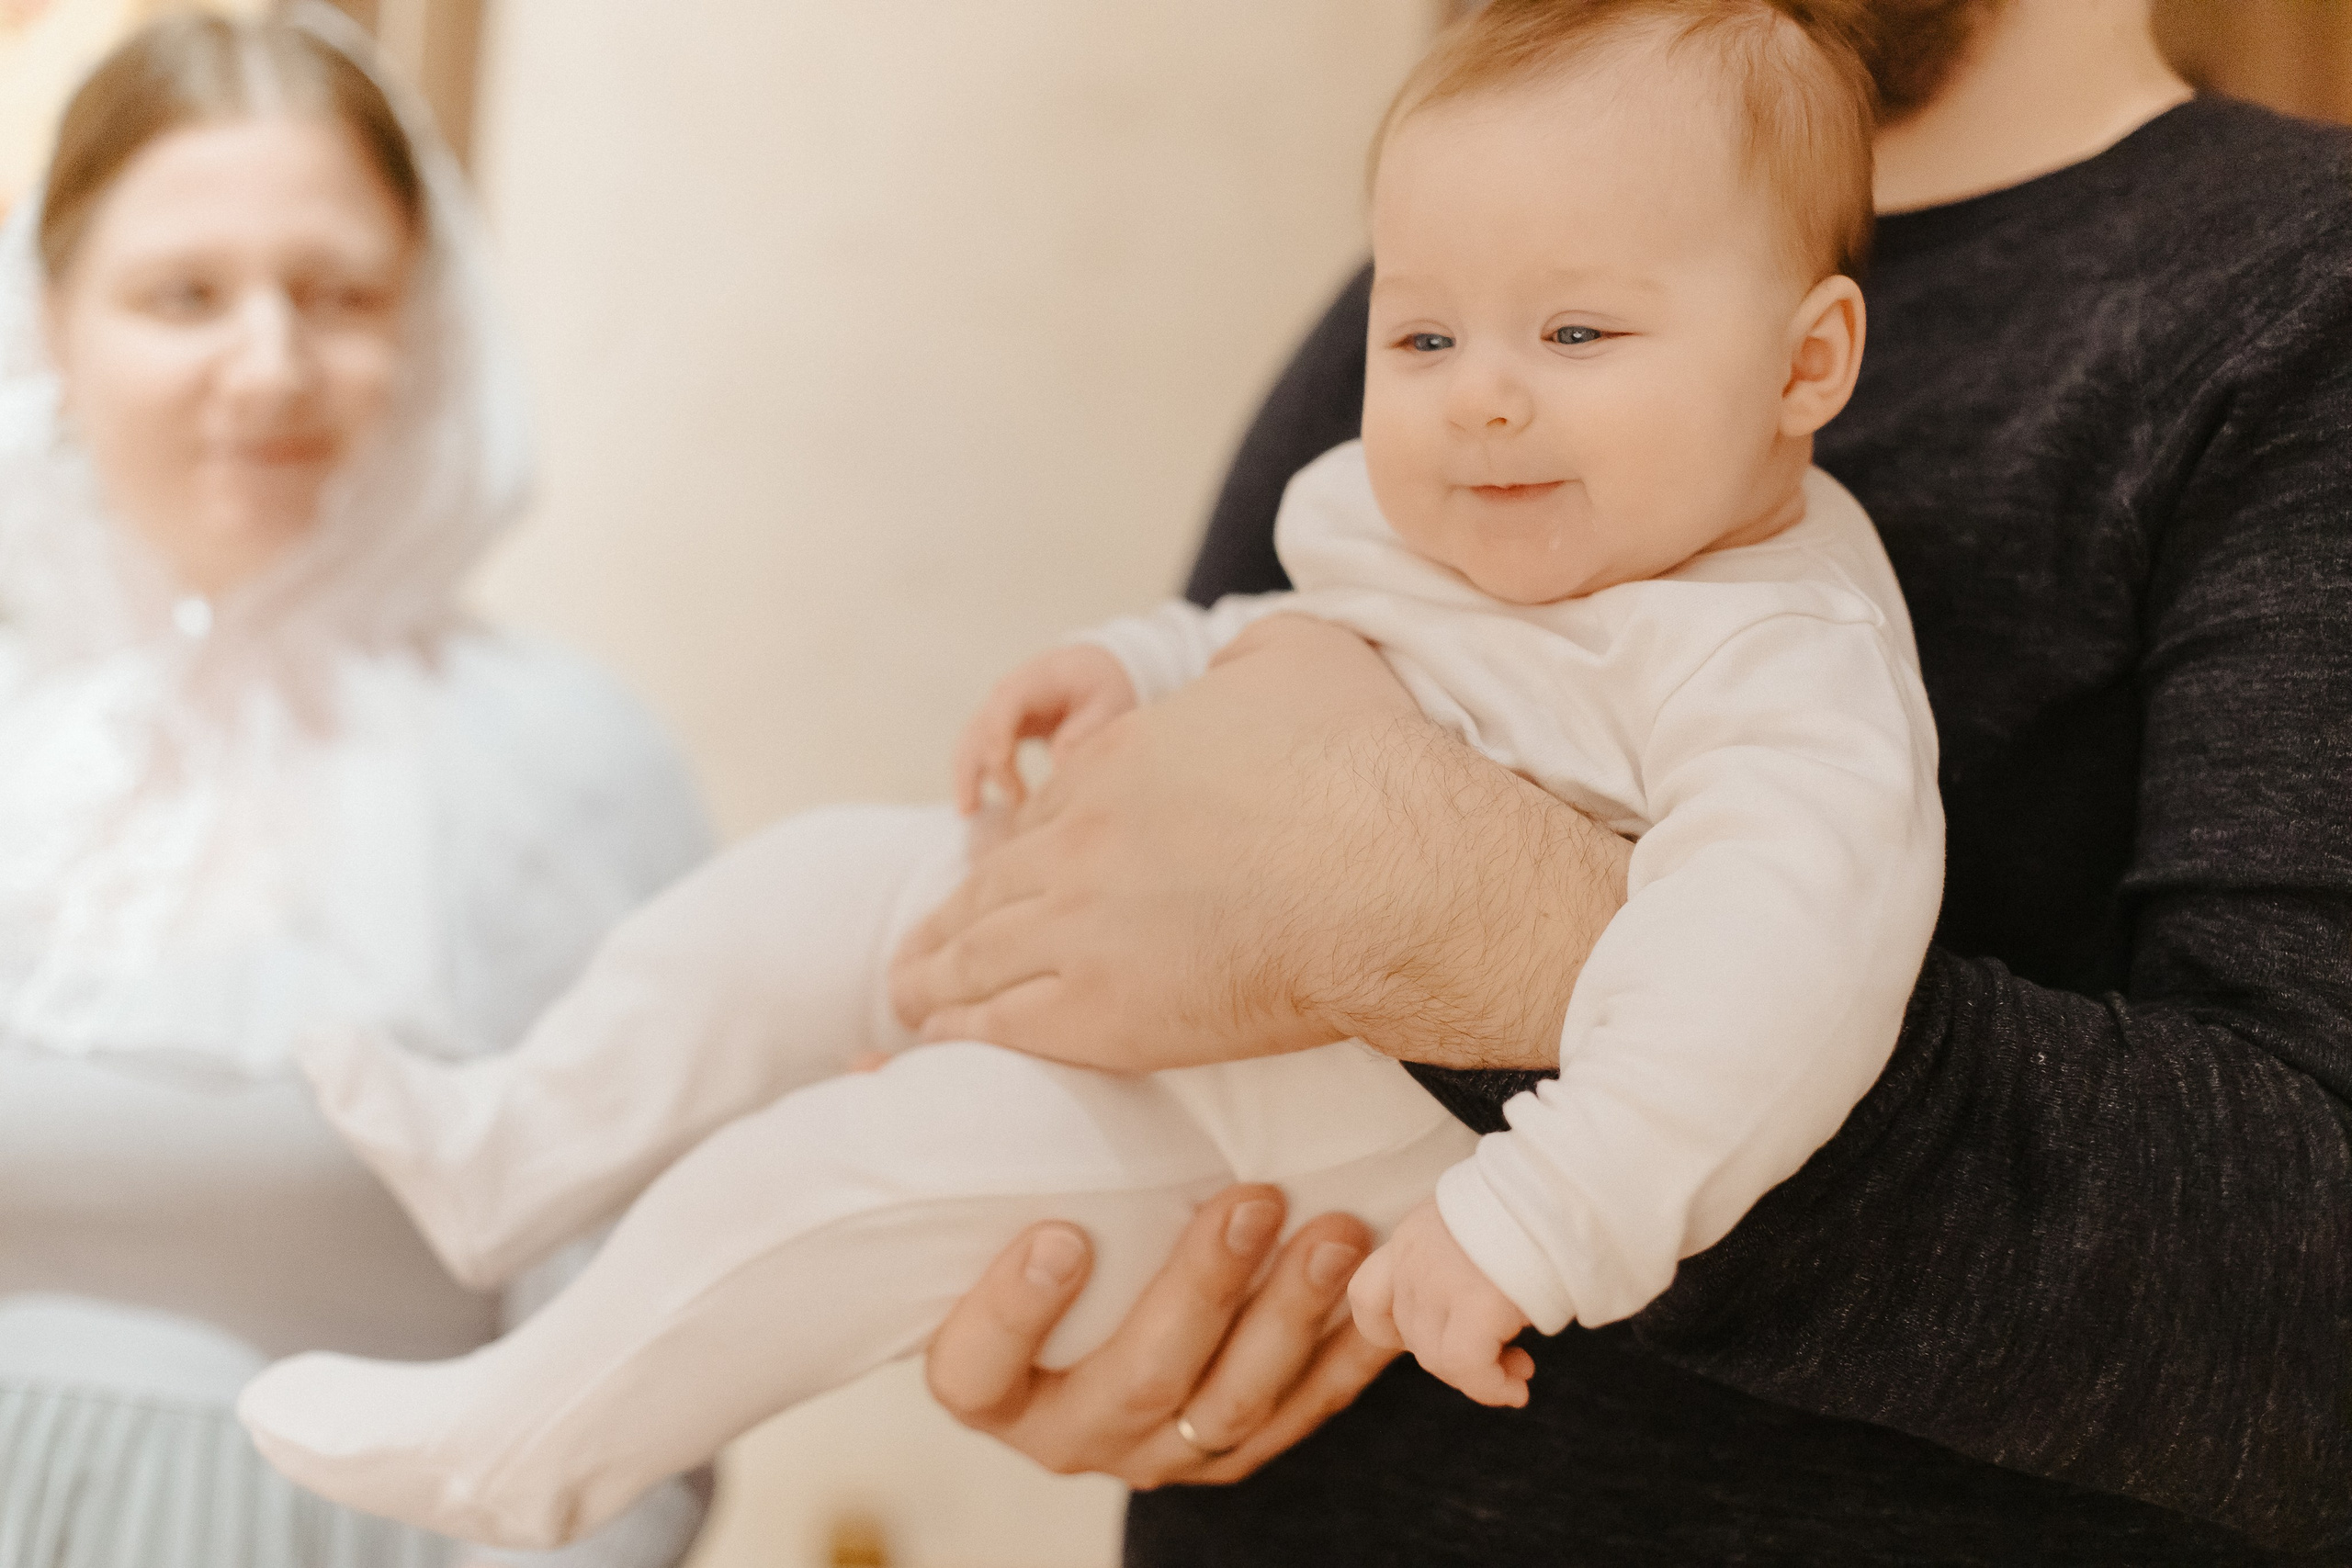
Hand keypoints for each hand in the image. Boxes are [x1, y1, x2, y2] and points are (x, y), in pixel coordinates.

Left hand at [892, 614, 1630, 1072]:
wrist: (1399, 879)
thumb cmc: (1370, 767)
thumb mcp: (1302, 657)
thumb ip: (1246, 661)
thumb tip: (1230, 670)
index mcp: (1120, 759)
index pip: (1046, 804)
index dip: (1019, 840)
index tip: (1001, 859)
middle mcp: (1081, 837)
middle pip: (994, 881)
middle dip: (951, 914)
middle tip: (920, 944)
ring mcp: (1078, 925)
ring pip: (978, 952)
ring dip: (934, 974)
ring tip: (906, 994)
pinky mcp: (1099, 1011)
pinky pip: (1001, 1021)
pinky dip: (959, 1028)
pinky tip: (936, 1036)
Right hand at [923, 1185, 1392, 1486]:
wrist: (1105, 1327)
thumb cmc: (1040, 1237)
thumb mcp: (985, 1202)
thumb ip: (937, 1143)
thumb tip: (868, 1064)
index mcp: (990, 1384)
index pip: (975, 1370)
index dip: (1012, 1314)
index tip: (1060, 1235)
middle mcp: (1074, 1430)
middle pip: (1136, 1381)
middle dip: (1201, 1290)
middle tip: (1249, 1199)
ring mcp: (1164, 1446)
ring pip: (1234, 1402)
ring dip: (1292, 1314)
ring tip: (1335, 1229)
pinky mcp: (1242, 1442)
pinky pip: (1307, 1410)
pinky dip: (1350, 1350)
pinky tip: (1379, 1281)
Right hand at [951, 645, 1137, 813]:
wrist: (1094, 672)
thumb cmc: (1104, 687)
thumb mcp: (1110, 704)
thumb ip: (1086, 730)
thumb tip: (1059, 763)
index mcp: (1037, 680)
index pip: (1007, 701)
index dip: (998, 731)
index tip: (999, 763)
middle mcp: (1009, 693)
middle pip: (979, 727)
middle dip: (972, 766)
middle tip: (971, 808)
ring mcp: (1001, 711)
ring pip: (971, 743)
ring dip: (967, 777)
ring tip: (971, 813)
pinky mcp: (1001, 728)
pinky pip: (980, 753)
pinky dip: (978, 778)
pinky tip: (983, 808)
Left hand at [1347, 1200, 1533, 1407]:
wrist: (1568, 1190)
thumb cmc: (1536, 1211)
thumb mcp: (1477, 1233)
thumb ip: (1459, 1269)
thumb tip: (1476, 1325)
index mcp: (1413, 1236)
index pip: (1367, 1295)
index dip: (1395, 1332)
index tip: (1439, 1338)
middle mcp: (1413, 1257)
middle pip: (1412, 1334)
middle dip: (1453, 1357)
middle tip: (1503, 1358)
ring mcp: (1439, 1279)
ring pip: (1436, 1357)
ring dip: (1478, 1377)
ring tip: (1519, 1371)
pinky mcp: (1477, 1301)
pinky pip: (1468, 1366)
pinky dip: (1491, 1387)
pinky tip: (1517, 1389)